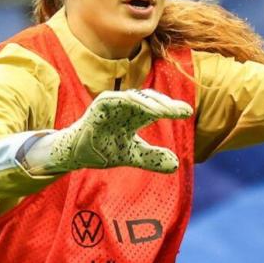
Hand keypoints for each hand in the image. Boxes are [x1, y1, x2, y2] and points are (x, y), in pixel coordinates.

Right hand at [26, 89, 192, 173]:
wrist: (76, 154)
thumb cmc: (104, 150)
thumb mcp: (132, 155)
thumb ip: (152, 158)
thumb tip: (176, 164)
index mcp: (136, 115)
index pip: (157, 108)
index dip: (172, 109)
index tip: (188, 112)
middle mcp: (127, 106)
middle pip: (150, 100)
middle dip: (166, 104)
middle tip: (182, 111)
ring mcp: (113, 103)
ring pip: (136, 97)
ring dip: (151, 103)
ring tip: (165, 111)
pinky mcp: (100, 105)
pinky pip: (117, 99)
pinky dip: (131, 102)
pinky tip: (145, 110)